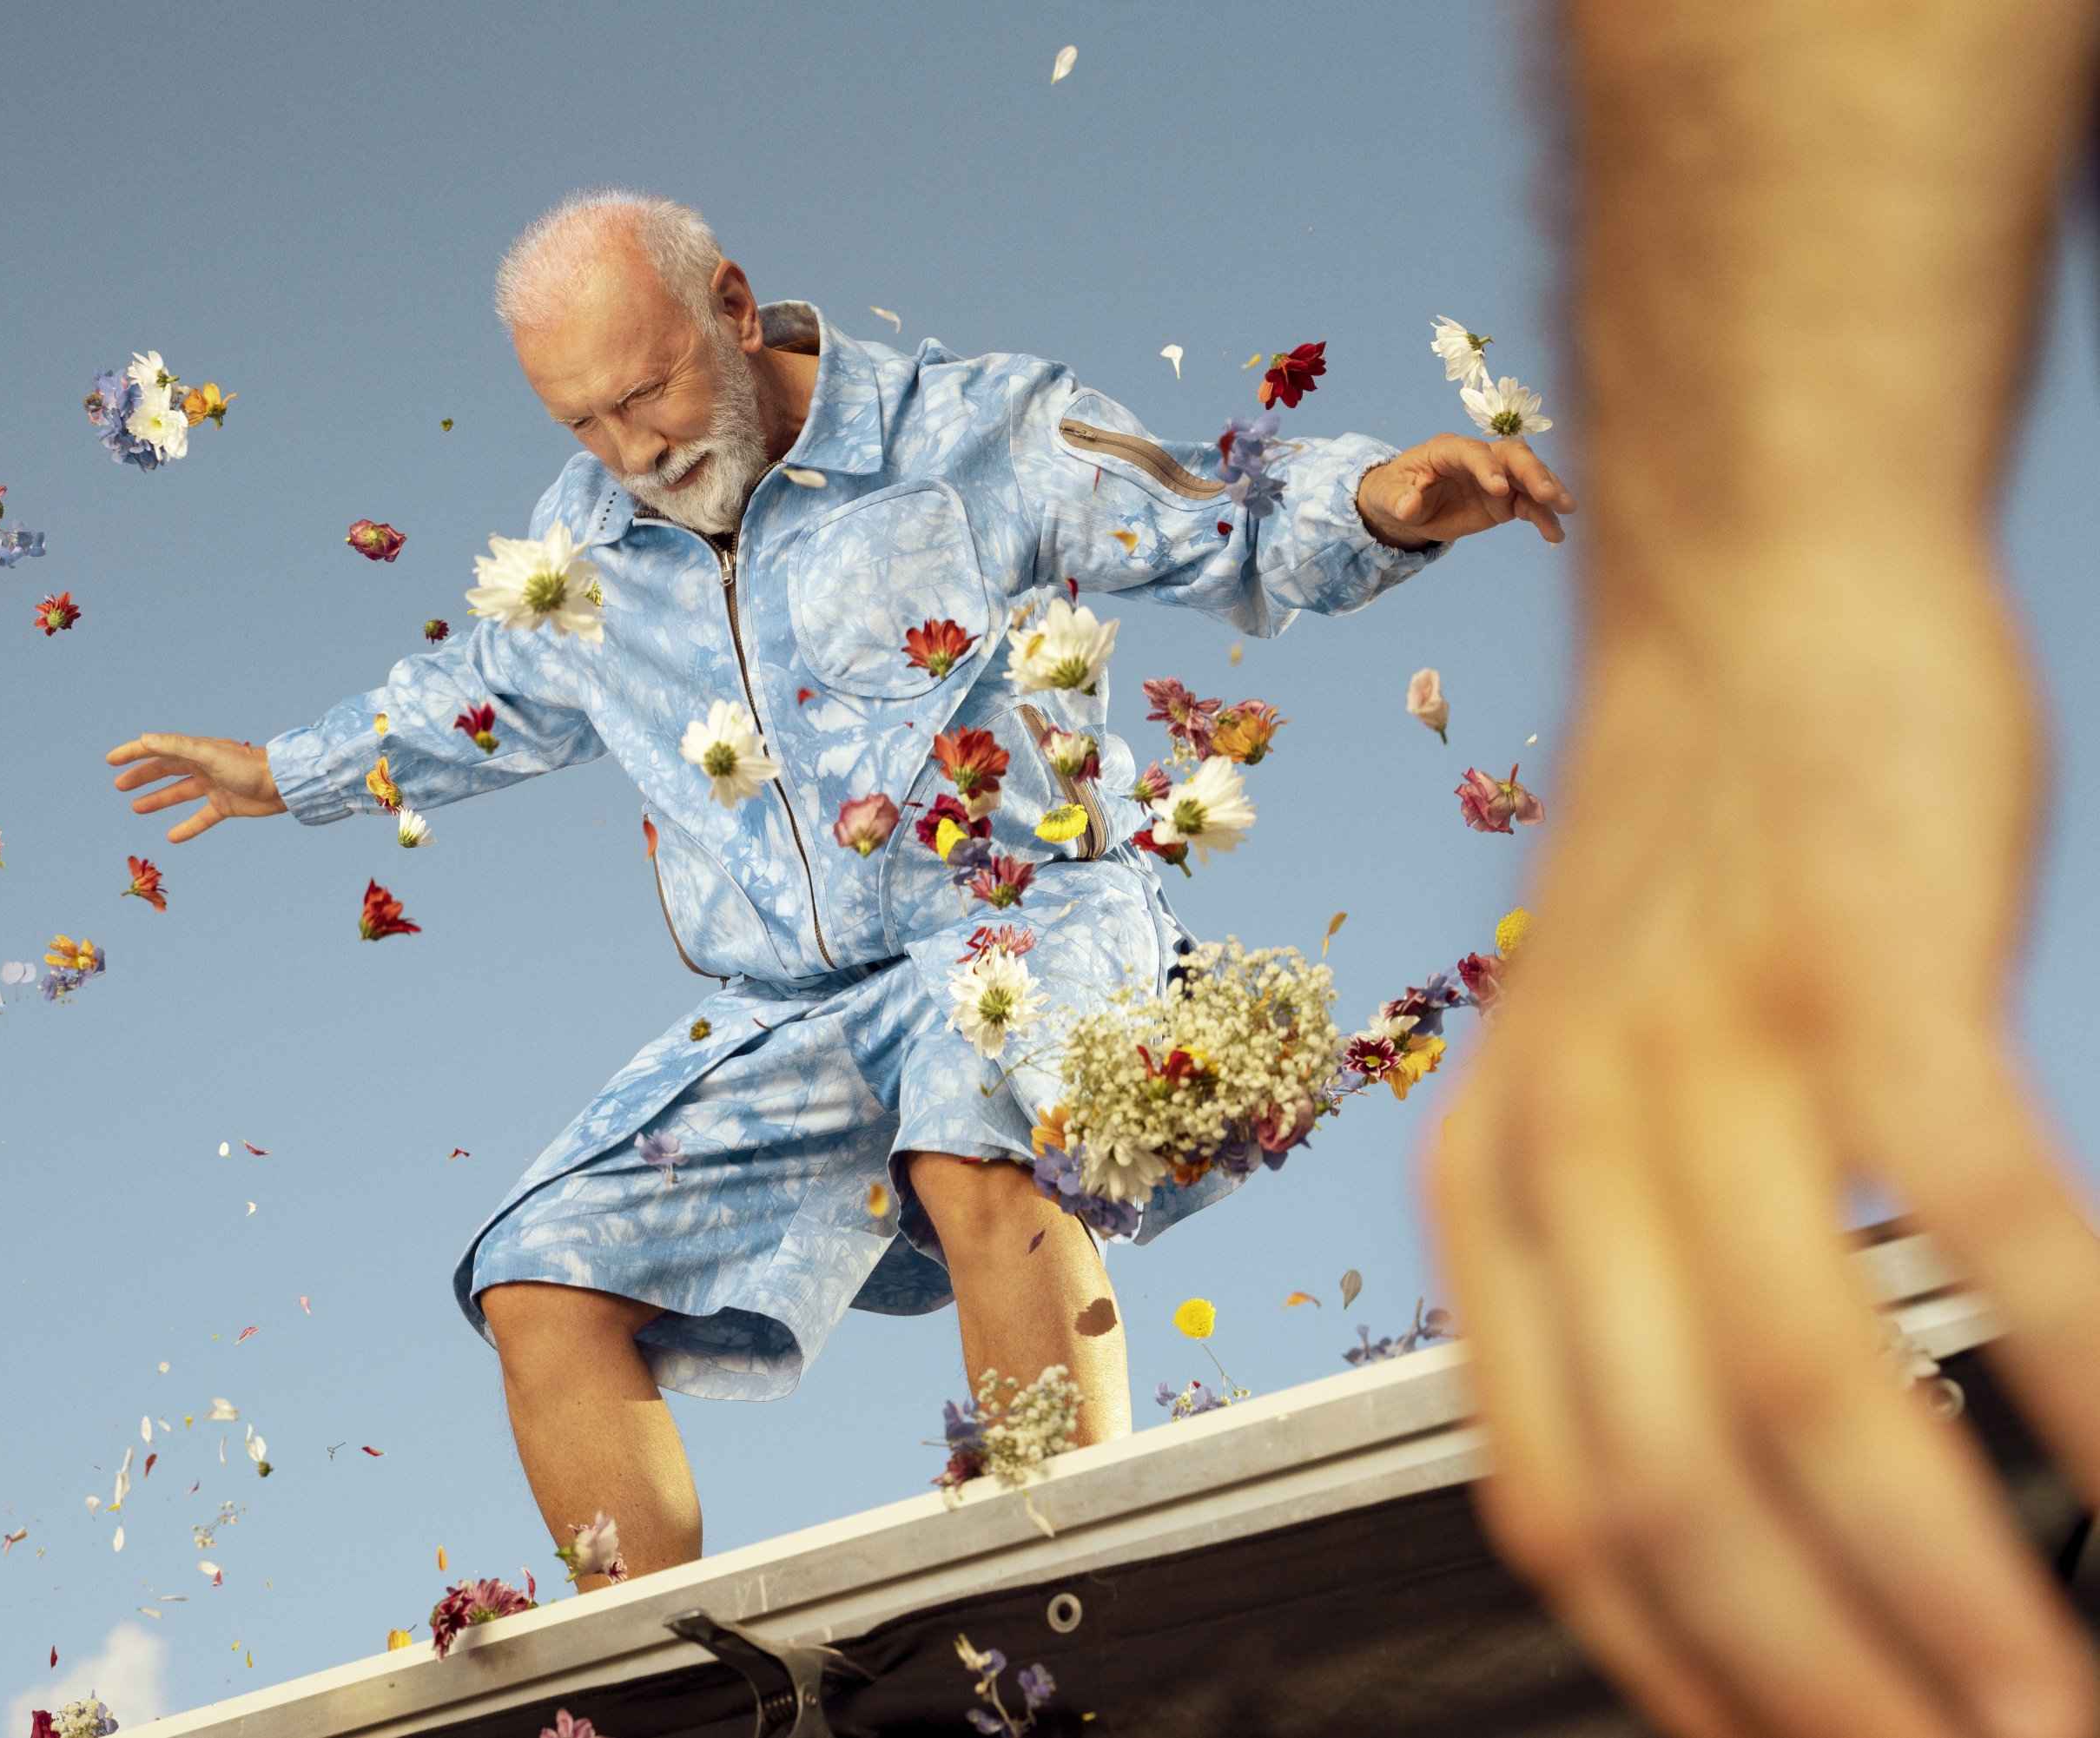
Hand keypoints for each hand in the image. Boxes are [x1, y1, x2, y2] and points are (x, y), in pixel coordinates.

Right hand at [107, 733, 286, 842]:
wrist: (283, 785)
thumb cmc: (249, 766)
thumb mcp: (209, 754)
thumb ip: (177, 747)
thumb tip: (145, 739)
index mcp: (196, 751)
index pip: (158, 749)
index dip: (133, 753)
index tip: (111, 761)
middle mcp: (203, 766)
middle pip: (165, 771)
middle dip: (142, 777)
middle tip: (119, 786)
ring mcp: (214, 786)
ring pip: (179, 793)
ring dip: (158, 800)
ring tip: (135, 809)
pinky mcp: (226, 806)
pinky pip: (201, 818)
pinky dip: (187, 827)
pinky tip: (172, 837)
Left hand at [1355, 434, 1574, 548]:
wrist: (1404, 506)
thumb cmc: (1392, 492)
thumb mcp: (1384, 496)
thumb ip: (1396, 499)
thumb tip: (1408, 507)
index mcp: (1448, 450)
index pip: (1473, 452)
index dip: (1487, 467)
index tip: (1500, 490)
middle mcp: (1479, 458)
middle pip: (1512, 456)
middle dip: (1532, 472)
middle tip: (1548, 494)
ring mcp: (1496, 478)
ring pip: (1529, 477)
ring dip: (1549, 491)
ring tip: (1567, 510)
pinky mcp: (1505, 501)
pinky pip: (1529, 505)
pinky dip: (1544, 517)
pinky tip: (1556, 535)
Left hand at [1432, 616, 2099, 1737]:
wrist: (1751, 605)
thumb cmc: (1707, 875)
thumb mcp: (1600, 1081)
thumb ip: (1626, 1275)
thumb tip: (1726, 1508)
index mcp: (1492, 1196)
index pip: (1559, 1510)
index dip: (1688, 1677)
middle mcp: (1565, 1142)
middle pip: (1676, 1497)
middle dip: (1827, 1693)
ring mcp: (1705, 1051)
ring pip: (1805, 1398)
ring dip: (1946, 1595)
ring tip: (2050, 1721)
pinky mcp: (1861, 965)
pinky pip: (1976, 1215)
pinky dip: (2076, 1366)